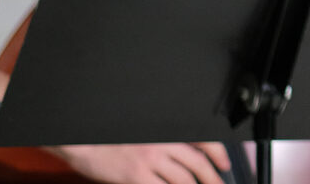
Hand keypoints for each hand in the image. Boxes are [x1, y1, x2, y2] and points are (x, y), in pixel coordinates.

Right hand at [51, 141, 230, 183]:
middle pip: (198, 163)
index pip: (202, 140)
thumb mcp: (144, 133)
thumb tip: (185, 159)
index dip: (218, 153)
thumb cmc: (111, 139)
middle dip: (212, 178)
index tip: (224, 164)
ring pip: (184, 179)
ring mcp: (150, 160)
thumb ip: (165, 144)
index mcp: (166, 131)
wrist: (84, 143)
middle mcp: (162, 143)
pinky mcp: (137, 176)